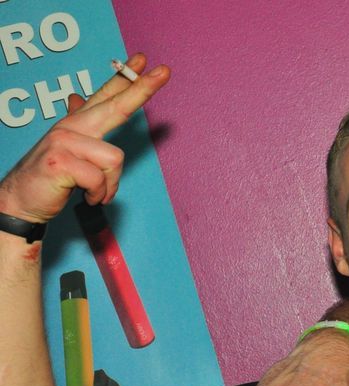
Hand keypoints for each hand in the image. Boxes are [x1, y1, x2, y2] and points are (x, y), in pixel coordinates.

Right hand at [0, 54, 169, 221]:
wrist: (20, 200)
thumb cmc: (49, 177)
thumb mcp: (66, 149)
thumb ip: (78, 124)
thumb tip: (77, 98)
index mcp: (77, 123)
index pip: (105, 95)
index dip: (126, 77)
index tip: (144, 60)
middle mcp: (70, 127)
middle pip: (115, 106)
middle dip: (141, 90)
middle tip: (165, 71)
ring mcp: (63, 141)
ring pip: (114, 160)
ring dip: (108, 185)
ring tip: (93, 191)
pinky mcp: (60, 161)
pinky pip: (99, 179)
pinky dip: (98, 194)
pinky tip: (86, 196)